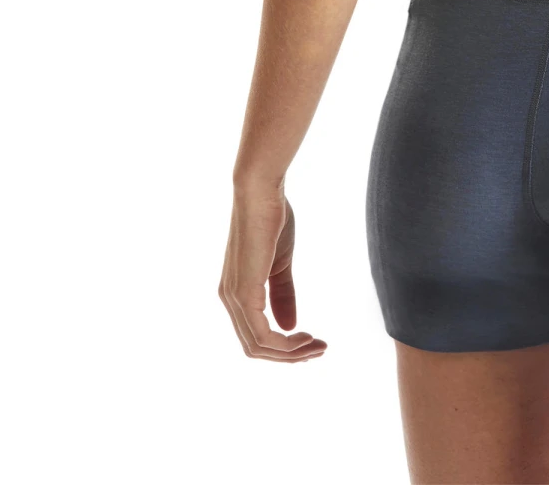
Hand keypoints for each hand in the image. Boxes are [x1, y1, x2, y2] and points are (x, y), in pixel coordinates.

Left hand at [219, 187, 327, 361]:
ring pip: (258, 346)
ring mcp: (234, 298)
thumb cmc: (272, 220)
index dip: (284, 347)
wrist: (262, 193)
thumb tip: (290, 327)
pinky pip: (261, 334)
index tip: (313, 340)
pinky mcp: (243, 292)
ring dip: (291, 353)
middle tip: (319, 349)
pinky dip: (284, 344)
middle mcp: (229, 300)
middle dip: (289, 356)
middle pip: (255, 348)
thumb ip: (283, 294)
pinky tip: (304, 336)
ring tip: (318, 346)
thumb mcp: (280, 264)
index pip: (255, 336)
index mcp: (236, 294)